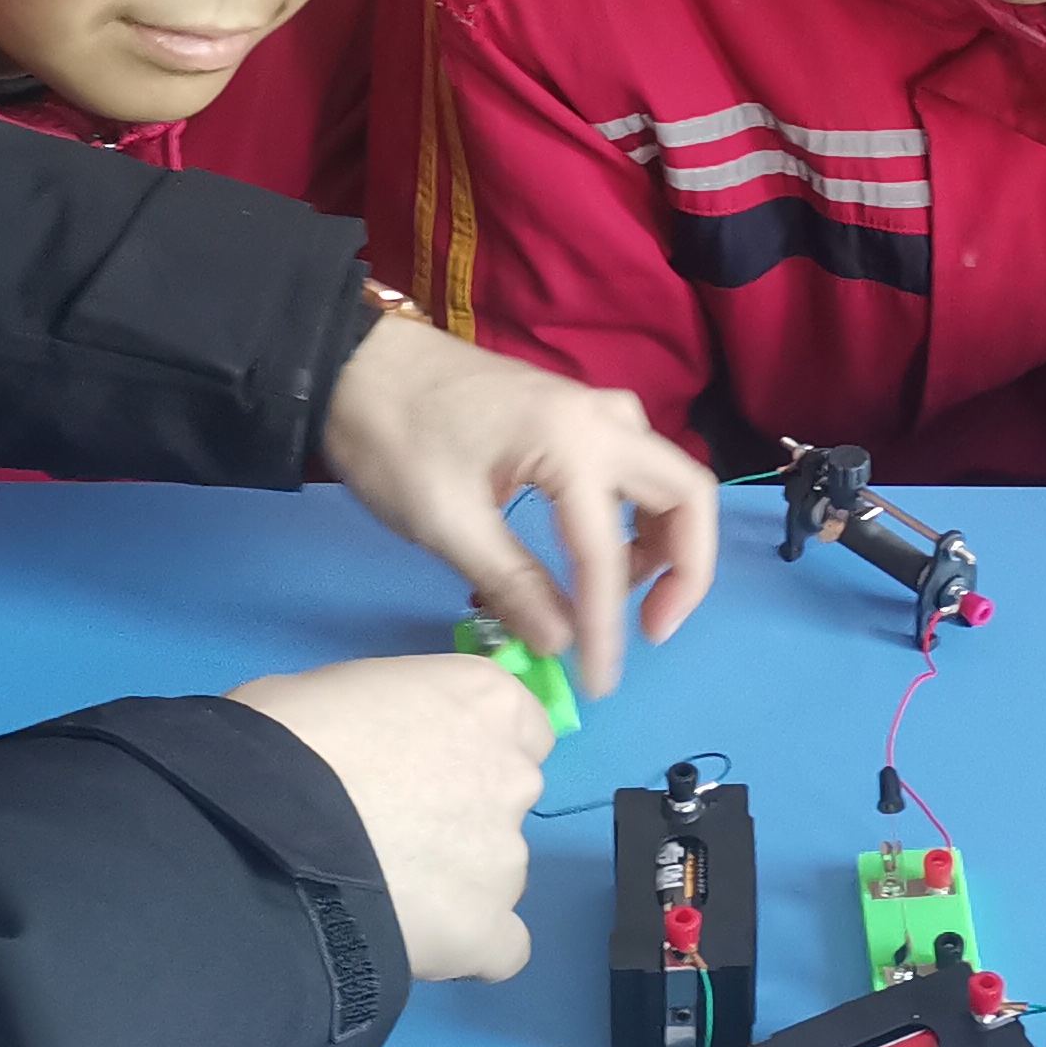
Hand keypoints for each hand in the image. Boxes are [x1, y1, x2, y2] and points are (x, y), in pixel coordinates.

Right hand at [229, 654, 545, 980]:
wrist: (253, 832)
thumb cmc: (281, 738)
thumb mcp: (334, 690)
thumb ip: (387, 717)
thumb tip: (374, 744)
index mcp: (487, 702)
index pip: (519, 727)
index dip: (471, 749)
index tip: (423, 768)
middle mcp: (514, 776)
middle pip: (506, 799)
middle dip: (458, 815)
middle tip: (387, 830)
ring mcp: (506, 859)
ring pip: (495, 873)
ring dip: (452, 881)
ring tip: (376, 893)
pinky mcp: (484, 931)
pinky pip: (497, 948)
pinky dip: (463, 948)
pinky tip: (410, 943)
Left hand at [321, 318, 717, 696]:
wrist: (357, 363)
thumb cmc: (394, 437)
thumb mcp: (446, 522)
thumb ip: (512, 584)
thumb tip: (563, 644)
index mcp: (572, 443)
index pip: (606, 554)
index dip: (607, 628)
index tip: (598, 683)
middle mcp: (604, 419)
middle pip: (688, 496)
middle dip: (684, 571)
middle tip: (650, 628)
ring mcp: (596, 410)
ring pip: (670, 479)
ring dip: (663, 541)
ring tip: (612, 594)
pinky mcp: (579, 414)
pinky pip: (637, 468)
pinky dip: (637, 516)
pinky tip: (597, 552)